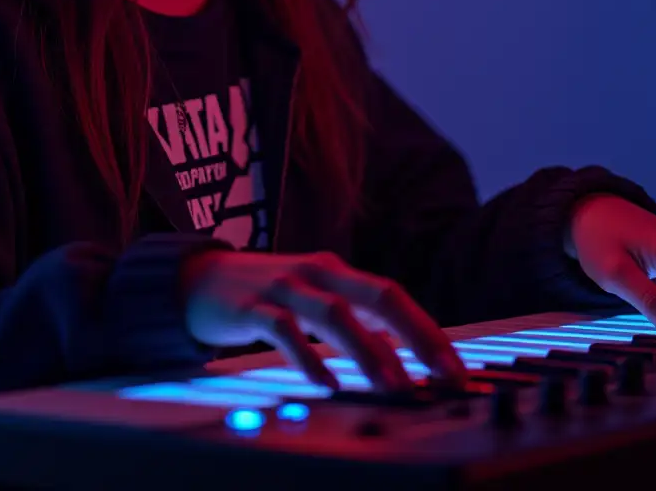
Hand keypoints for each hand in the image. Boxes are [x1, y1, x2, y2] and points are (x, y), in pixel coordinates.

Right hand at [180, 249, 466, 391]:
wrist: (200, 277)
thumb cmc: (268, 293)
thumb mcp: (315, 304)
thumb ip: (354, 327)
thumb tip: (400, 359)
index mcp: (337, 272)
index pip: (393, 296)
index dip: (427, 330)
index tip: (455, 369)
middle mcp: (317, 272)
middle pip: (377, 295)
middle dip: (416, 334)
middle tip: (442, 374)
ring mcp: (284, 286)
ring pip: (334, 312)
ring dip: (368, 349)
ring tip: (395, 383)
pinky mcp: (251, 306)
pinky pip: (283, 329)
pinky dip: (307, 356)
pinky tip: (325, 382)